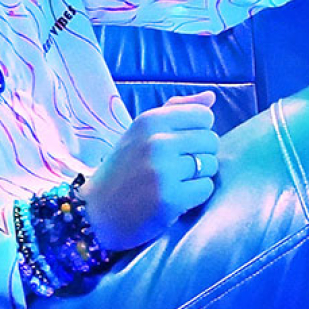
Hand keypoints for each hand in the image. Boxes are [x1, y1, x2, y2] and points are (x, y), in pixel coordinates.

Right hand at [82, 91, 218, 252]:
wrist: (96, 213)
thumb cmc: (124, 169)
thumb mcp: (142, 132)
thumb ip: (177, 110)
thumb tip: (211, 96)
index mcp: (149, 121)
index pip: (204, 115)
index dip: (199, 132)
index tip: (181, 145)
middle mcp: (156, 141)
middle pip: (211, 140)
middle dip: (201, 154)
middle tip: (178, 167)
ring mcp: (163, 171)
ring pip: (211, 165)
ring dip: (199, 176)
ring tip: (176, 182)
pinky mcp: (170, 199)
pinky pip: (205, 189)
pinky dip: (196, 196)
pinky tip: (176, 198)